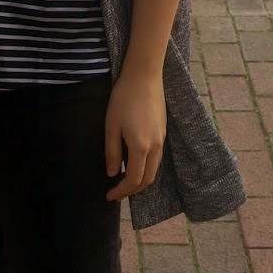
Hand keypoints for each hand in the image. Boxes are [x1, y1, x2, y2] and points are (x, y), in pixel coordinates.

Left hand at [105, 67, 165, 201]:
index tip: (108, 196)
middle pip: (148, 179)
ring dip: (140, 180)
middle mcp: (156, 146)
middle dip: (132, 190)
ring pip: (155, 169)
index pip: (133, 180)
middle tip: (116, 193)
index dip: (121, 191)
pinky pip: (157, 158)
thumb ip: (112, 152)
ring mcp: (162, 139)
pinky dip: (147, 168)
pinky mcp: (163, 131)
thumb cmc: (123, 98)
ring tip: (123, 181)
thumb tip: (112, 173)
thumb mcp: (111, 126)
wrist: (144, 76)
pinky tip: (134, 164)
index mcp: (141, 147)